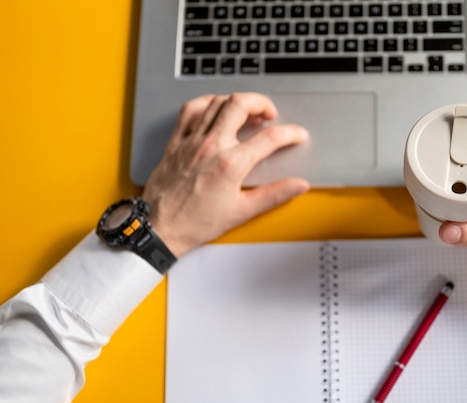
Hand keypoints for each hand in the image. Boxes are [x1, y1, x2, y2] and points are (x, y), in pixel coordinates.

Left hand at [142, 93, 309, 256]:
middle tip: (270, 114)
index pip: (269, 138)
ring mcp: (191, 141)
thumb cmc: (195, 223)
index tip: (297, 135)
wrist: (160, 228)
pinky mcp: (176, 142)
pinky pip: (190, 110)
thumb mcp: (242, 212)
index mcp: (230, 165)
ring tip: (247, 112)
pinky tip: (214, 109)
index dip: (290, 133)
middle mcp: (210, 147)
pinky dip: (206, 103)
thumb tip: (297, 185)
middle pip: (240, 104)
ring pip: (216, 102)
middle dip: (262, 103)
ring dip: (237, 102)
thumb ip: (274, 195)